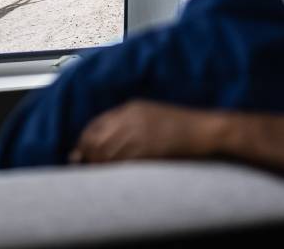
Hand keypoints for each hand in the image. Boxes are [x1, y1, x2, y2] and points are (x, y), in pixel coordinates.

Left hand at [70, 100, 220, 163]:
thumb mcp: (150, 113)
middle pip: (96, 139)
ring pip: (106, 153)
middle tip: (82, 165)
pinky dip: (112, 170)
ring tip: (95, 173)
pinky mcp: (148, 150)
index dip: (83, 140)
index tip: (79, 152)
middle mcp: (130, 119)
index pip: (94, 124)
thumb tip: (103, 140)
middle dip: (86, 154)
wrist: (203, 131)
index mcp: (130, 108)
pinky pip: (121, 163)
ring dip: (97, 165)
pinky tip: (110, 176)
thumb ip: (126, 122)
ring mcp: (139, 135)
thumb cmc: (179, 124)